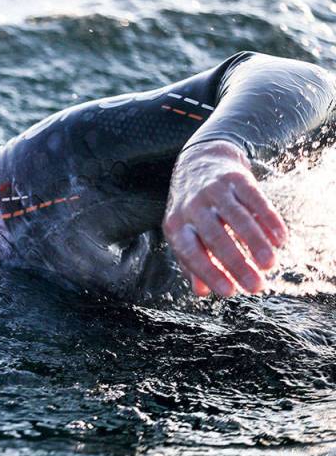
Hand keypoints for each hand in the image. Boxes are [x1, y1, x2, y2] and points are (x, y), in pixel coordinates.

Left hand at [162, 141, 287, 296]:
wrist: (198, 163)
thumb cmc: (193, 210)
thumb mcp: (183, 233)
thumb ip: (191, 263)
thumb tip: (202, 292)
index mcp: (175, 224)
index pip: (190, 251)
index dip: (209, 272)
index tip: (230, 292)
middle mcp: (192, 206)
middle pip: (215, 237)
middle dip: (236, 264)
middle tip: (257, 286)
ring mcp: (213, 190)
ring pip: (237, 218)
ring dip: (255, 243)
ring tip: (270, 265)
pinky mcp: (235, 179)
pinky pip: (254, 200)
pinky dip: (269, 220)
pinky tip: (280, 239)